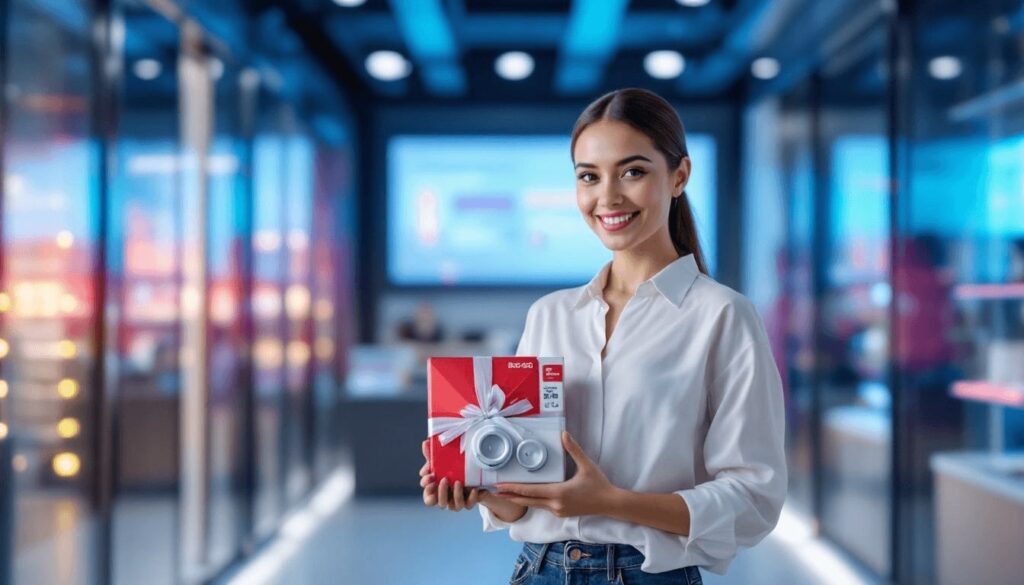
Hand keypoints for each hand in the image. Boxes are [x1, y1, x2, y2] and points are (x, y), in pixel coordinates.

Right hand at [419, 438, 483, 510]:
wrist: (471, 475)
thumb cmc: (449, 470)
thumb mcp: (441, 462)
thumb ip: (432, 454)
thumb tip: (425, 443)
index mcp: (437, 494)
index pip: (428, 499)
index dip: (428, 491)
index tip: (430, 477)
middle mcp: (447, 500)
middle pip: (441, 504)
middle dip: (441, 492)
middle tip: (444, 479)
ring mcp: (458, 502)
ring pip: (455, 507)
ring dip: (456, 495)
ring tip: (458, 482)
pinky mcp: (469, 501)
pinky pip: (470, 504)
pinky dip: (471, 497)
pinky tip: (473, 489)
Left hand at [495, 431, 618, 517]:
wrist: (610, 503)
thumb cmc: (599, 484)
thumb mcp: (586, 465)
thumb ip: (574, 450)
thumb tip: (564, 434)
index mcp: (559, 493)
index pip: (531, 491)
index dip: (514, 488)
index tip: (500, 486)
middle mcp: (556, 504)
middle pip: (528, 501)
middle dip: (510, 496)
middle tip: (495, 492)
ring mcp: (558, 511)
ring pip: (534, 505)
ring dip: (520, 499)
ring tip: (506, 495)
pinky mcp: (561, 513)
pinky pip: (542, 507)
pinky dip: (532, 502)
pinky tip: (526, 497)